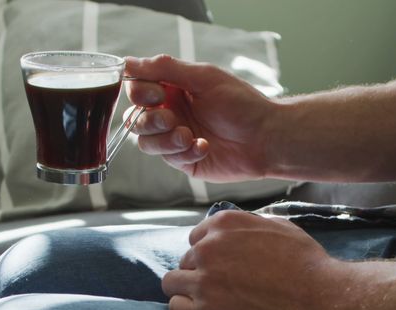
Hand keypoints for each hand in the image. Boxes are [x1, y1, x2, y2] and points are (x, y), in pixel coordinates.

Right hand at [125, 55, 277, 182]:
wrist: (266, 138)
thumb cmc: (242, 104)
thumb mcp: (204, 78)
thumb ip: (166, 69)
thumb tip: (129, 62)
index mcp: (173, 89)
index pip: (137, 89)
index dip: (139, 92)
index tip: (157, 94)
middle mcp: (171, 112)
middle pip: (135, 118)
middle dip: (150, 120)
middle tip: (171, 119)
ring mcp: (175, 138)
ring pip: (145, 142)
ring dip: (165, 139)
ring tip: (188, 136)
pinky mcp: (184, 161)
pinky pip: (168, 158)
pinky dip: (184, 152)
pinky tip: (204, 147)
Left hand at [161, 211, 348, 309]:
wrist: (320, 297)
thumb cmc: (306, 261)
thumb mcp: (277, 226)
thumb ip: (246, 225)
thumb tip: (231, 230)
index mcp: (223, 224)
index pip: (196, 238)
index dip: (209, 254)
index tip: (224, 267)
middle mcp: (207, 248)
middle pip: (186, 260)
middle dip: (201, 272)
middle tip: (225, 288)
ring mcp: (204, 280)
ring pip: (172, 283)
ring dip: (189, 290)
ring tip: (213, 301)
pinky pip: (176, 307)